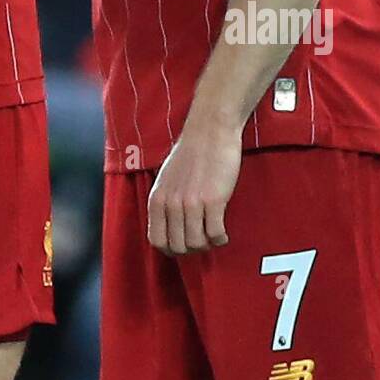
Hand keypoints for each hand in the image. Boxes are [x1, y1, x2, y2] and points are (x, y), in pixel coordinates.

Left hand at [147, 120, 241, 255]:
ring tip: (213, 233)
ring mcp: (192, 203)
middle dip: (192, 248)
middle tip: (202, 238)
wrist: (210, 131)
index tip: (183, 244)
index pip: (157, 240)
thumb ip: (165, 202)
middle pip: (178, 247)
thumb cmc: (191, 153)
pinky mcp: (213, 200)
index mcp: (157, 199)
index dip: (171, 248)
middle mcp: (171, 203)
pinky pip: (216, 234)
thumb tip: (169, 228)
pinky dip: (220, 238)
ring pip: (197, 244)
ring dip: (207, 243)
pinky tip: (222, 231)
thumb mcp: (166, 178)